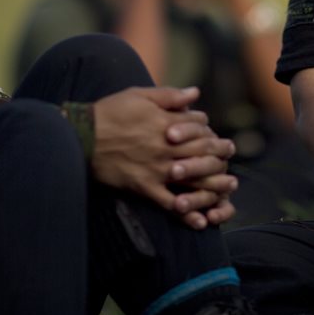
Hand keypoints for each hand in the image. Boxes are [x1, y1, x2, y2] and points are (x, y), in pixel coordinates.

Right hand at [92, 86, 236, 227]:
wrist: (82, 137)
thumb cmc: (109, 112)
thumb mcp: (139, 95)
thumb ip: (169, 95)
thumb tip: (195, 93)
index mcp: (167, 123)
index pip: (199, 128)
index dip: (211, 132)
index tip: (219, 137)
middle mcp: (166, 147)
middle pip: (202, 153)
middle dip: (220, 155)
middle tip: (230, 157)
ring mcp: (157, 169)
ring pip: (193, 179)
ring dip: (214, 184)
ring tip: (228, 187)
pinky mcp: (145, 187)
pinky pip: (170, 204)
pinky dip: (186, 213)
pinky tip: (200, 221)